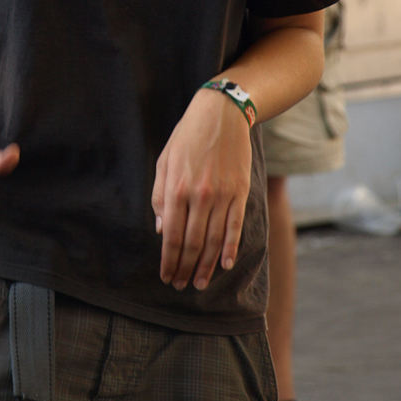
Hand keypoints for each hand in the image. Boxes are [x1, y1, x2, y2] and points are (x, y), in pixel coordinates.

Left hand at [151, 88, 251, 291]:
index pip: (172, 236)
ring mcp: (222, 195)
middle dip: (186, 268)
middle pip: (192, 243)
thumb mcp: (165, 162)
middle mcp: (200, 195)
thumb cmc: (187, 137)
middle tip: (181, 285)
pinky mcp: (240, 191)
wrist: (221, 114)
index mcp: (177, 188)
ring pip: (214, 240)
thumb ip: (160, 197)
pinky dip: (230, 248)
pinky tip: (224, 264)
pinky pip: (235, 226)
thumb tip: (162, 231)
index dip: (169, 260)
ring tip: (200, 283)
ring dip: (206, 266)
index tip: (166, 277)